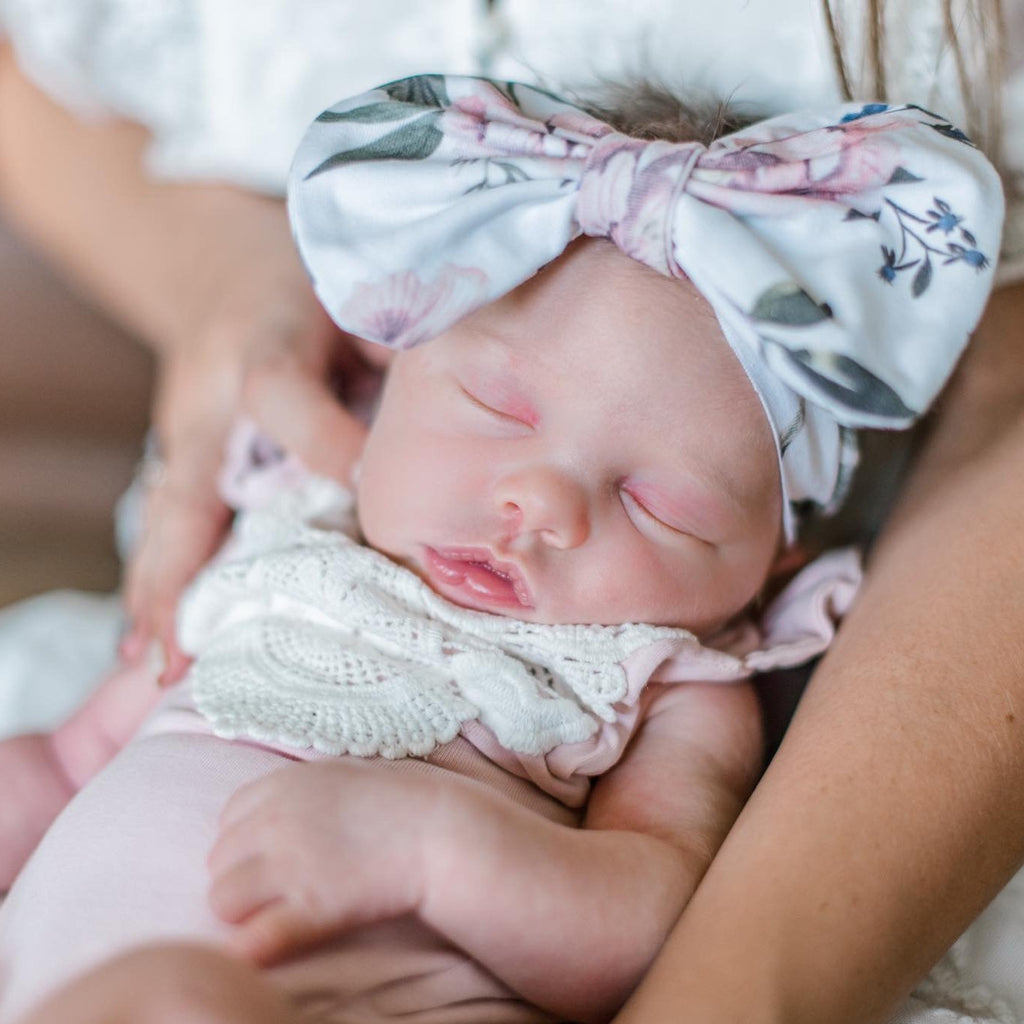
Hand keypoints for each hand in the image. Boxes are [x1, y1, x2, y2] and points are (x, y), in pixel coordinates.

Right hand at [120, 244, 383, 683]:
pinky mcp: (181, 456)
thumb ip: (392, 346)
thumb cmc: (303, 281)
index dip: (324, 443)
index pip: (279, 396)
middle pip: (190, 486)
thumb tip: (449, 421)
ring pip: (169, 517)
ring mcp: (184, 434)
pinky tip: (152, 638)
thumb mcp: (353, 290)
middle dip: (188, 566)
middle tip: (182, 645)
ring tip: (159, 663)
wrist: (217, 266)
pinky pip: (169, 521)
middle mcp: (209, 401)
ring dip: (162, 590)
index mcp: (259, 344)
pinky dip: (160, 577)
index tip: (368, 490)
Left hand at [207, 760, 439, 963]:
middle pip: (219, 862)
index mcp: (282, 784)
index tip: (272, 856)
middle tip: (278, 890)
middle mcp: (275, 821)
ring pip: (223, 902)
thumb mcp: (340, 772)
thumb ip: (298, 790)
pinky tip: (269, 947)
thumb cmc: (400, 799)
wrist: (440, 829)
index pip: (228, 820)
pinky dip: (253, 949)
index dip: (247, 843)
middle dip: (243, 878)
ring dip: (246, 912)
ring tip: (279, 913)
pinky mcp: (311, 909)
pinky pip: (252, 941)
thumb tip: (268, 812)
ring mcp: (290, 865)